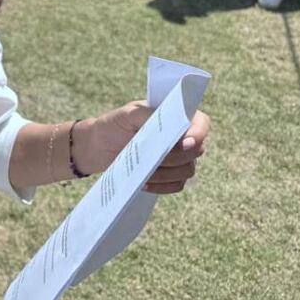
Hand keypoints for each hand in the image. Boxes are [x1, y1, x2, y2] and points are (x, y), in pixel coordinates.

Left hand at [76, 102, 210, 193]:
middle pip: (197, 151)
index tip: (184, 142)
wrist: (98, 146)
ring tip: (144, 171)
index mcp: (176, 116)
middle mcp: (182, 138)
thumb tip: (170, 121)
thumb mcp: (127, 114)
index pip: (201, 123)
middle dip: (175, 156)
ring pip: (188, 171)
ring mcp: (178, 158)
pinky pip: (177, 185)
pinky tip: (144, 183)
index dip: (198, 133)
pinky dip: (162, 186)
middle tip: (152, 156)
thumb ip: (148, 113)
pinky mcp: (169, 176)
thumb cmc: (113, 125)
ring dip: (166, 173)